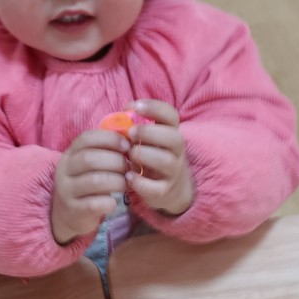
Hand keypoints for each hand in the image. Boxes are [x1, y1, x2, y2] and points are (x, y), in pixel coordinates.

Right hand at [51, 130, 129, 244]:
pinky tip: (113, 202)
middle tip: (128, 169)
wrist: (69, 215)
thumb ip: (106, 151)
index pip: (86, 138)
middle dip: (116, 162)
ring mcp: (66, 191)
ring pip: (94, 181)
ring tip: (124, 184)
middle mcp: (64, 170)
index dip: (109, 139)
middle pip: (90, 159)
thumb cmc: (88, 184)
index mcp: (70, 154)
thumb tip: (132, 139)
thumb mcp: (91, 165)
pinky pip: (94, 204)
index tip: (126, 146)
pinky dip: (109, 202)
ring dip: (116, 181)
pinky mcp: (73, 210)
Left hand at [126, 100, 194, 216]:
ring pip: (166, 161)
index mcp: (171, 132)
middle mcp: (176, 151)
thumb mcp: (145, 140)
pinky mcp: (164, 191)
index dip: (154, 108)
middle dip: (149, 132)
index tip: (135, 107)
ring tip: (129, 155)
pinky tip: (128, 176)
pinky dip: (141, 183)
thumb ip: (134, 126)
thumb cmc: (150, 156)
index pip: (171, 115)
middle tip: (130, 133)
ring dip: (144, 155)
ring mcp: (173, 171)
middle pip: (174, 137)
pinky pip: (157, 188)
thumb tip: (121, 113)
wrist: (167, 188)